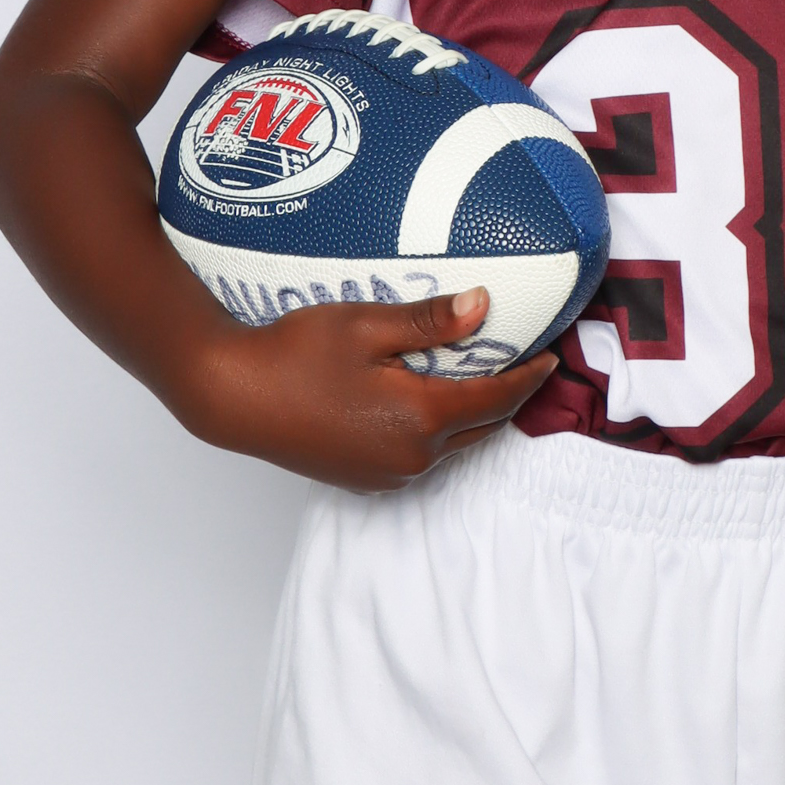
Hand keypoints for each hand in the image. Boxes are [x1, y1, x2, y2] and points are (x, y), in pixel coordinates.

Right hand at [185, 284, 557, 491]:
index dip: (529, 377)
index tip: (551, 355)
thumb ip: (430, 321)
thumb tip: (484, 305)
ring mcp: (387, 475)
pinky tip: (434, 403)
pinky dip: (441, 431)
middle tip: (526, 365)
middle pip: (481, 428)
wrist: (233, 396)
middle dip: (509, 398)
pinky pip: (422, 456)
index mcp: (420, 419)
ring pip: (453, 445)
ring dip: (474, 416)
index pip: (497, 399)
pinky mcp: (366, 479)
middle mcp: (412, 457)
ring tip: (486, 380)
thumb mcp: (366, 324)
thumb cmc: (294, 354)